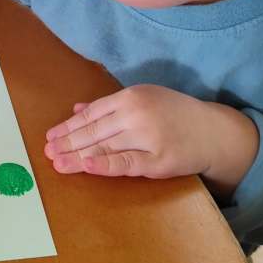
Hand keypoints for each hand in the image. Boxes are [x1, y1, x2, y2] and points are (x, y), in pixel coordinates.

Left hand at [45, 85, 259, 195]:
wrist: (214, 132)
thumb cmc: (175, 115)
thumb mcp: (144, 99)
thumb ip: (110, 106)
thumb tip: (77, 109)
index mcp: (131, 96)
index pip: (92, 113)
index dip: (69, 126)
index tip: (51, 137)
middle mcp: (137, 113)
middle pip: (95, 131)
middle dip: (68, 142)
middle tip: (48, 153)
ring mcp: (148, 137)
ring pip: (105, 147)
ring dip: (78, 156)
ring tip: (58, 163)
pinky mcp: (158, 160)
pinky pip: (126, 163)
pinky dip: (105, 165)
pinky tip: (87, 166)